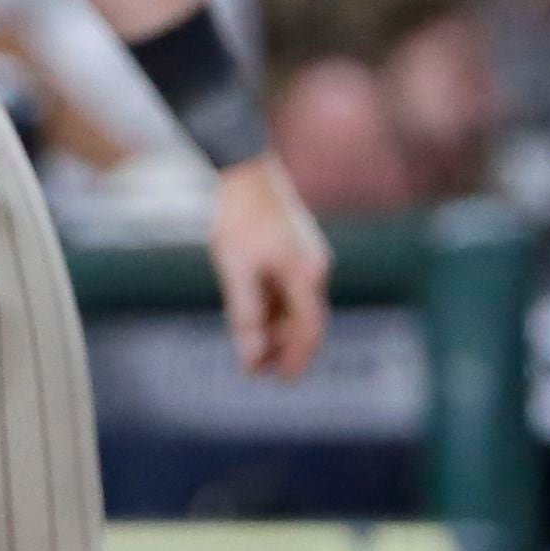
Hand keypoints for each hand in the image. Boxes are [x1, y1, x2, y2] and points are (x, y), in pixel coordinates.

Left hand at [208, 154, 329, 380]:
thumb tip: (253, 356)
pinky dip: (276, 306)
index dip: (297, 358)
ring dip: (278, 328)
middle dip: (285, 347)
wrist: (244, 170)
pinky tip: (254, 317)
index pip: (309, 329)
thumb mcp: (235, 269)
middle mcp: (314, 267)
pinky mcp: (297, 249)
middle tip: (258, 369)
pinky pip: (291, 288)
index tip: (282, 380)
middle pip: (306, 320)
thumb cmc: (237, 217)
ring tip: (251, 347)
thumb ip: (245, 314)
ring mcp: (308, 257)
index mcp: (305, 273)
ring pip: (298, 305)